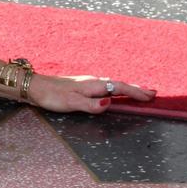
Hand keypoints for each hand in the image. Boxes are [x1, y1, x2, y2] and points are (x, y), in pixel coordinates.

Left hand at [26, 74, 156, 114]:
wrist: (34, 87)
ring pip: (112, 85)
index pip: (119, 88)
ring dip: (127, 88)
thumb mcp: (72, 103)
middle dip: (135, 89)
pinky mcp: (80, 87)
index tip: (151, 96)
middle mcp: (92, 82)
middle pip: (118, 85)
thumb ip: (91, 105)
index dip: (135, 92)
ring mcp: (86, 83)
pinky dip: (115, 89)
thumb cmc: (52, 96)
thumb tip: (110, 103)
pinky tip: (113, 91)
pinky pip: (105, 87)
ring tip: (139, 91)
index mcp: (93, 85)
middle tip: (152, 92)